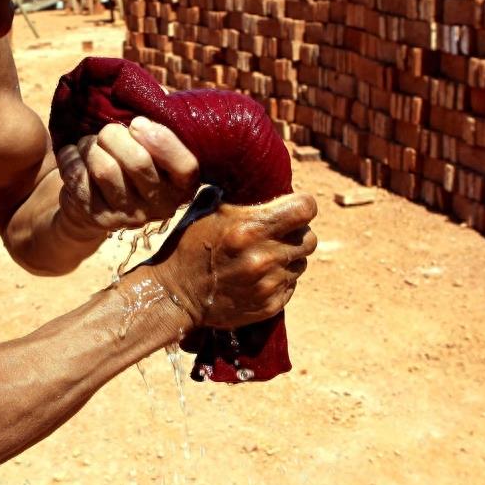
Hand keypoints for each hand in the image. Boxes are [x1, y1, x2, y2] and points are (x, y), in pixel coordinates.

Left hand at [56, 118, 199, 235]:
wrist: (95, 205)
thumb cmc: (129, 161)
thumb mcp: (149, 145)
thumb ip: (157, 122)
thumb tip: (158, 95)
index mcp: (181, 185)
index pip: (185, 166)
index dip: (162, 140)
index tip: (137, 122)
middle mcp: (160, 205)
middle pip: (138, 161)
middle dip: (115, 135)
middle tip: (106, 132)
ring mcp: (129, 216)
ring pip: (105, 168)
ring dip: (90, 146)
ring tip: (89, 143)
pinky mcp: (98, 217)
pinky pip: (79, 178)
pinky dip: (71, 158)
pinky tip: (73, 155)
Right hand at [151, 192, 317, 329]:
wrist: (175, 294)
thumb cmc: (189, 246)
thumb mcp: (207, 210)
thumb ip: (238, 194)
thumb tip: (260, 178)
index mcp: (250, 227)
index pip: (306, 209)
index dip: (303, 205)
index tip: (294, 207)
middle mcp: (264, 257)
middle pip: (310, 238)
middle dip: (297, 233)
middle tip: (277, 234)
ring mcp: (269, 284)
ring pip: (301, 263)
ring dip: (288, 258)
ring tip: (262, 256)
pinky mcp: (270, 306)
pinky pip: (291, 286)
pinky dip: (279, 280)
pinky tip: (257, 277)